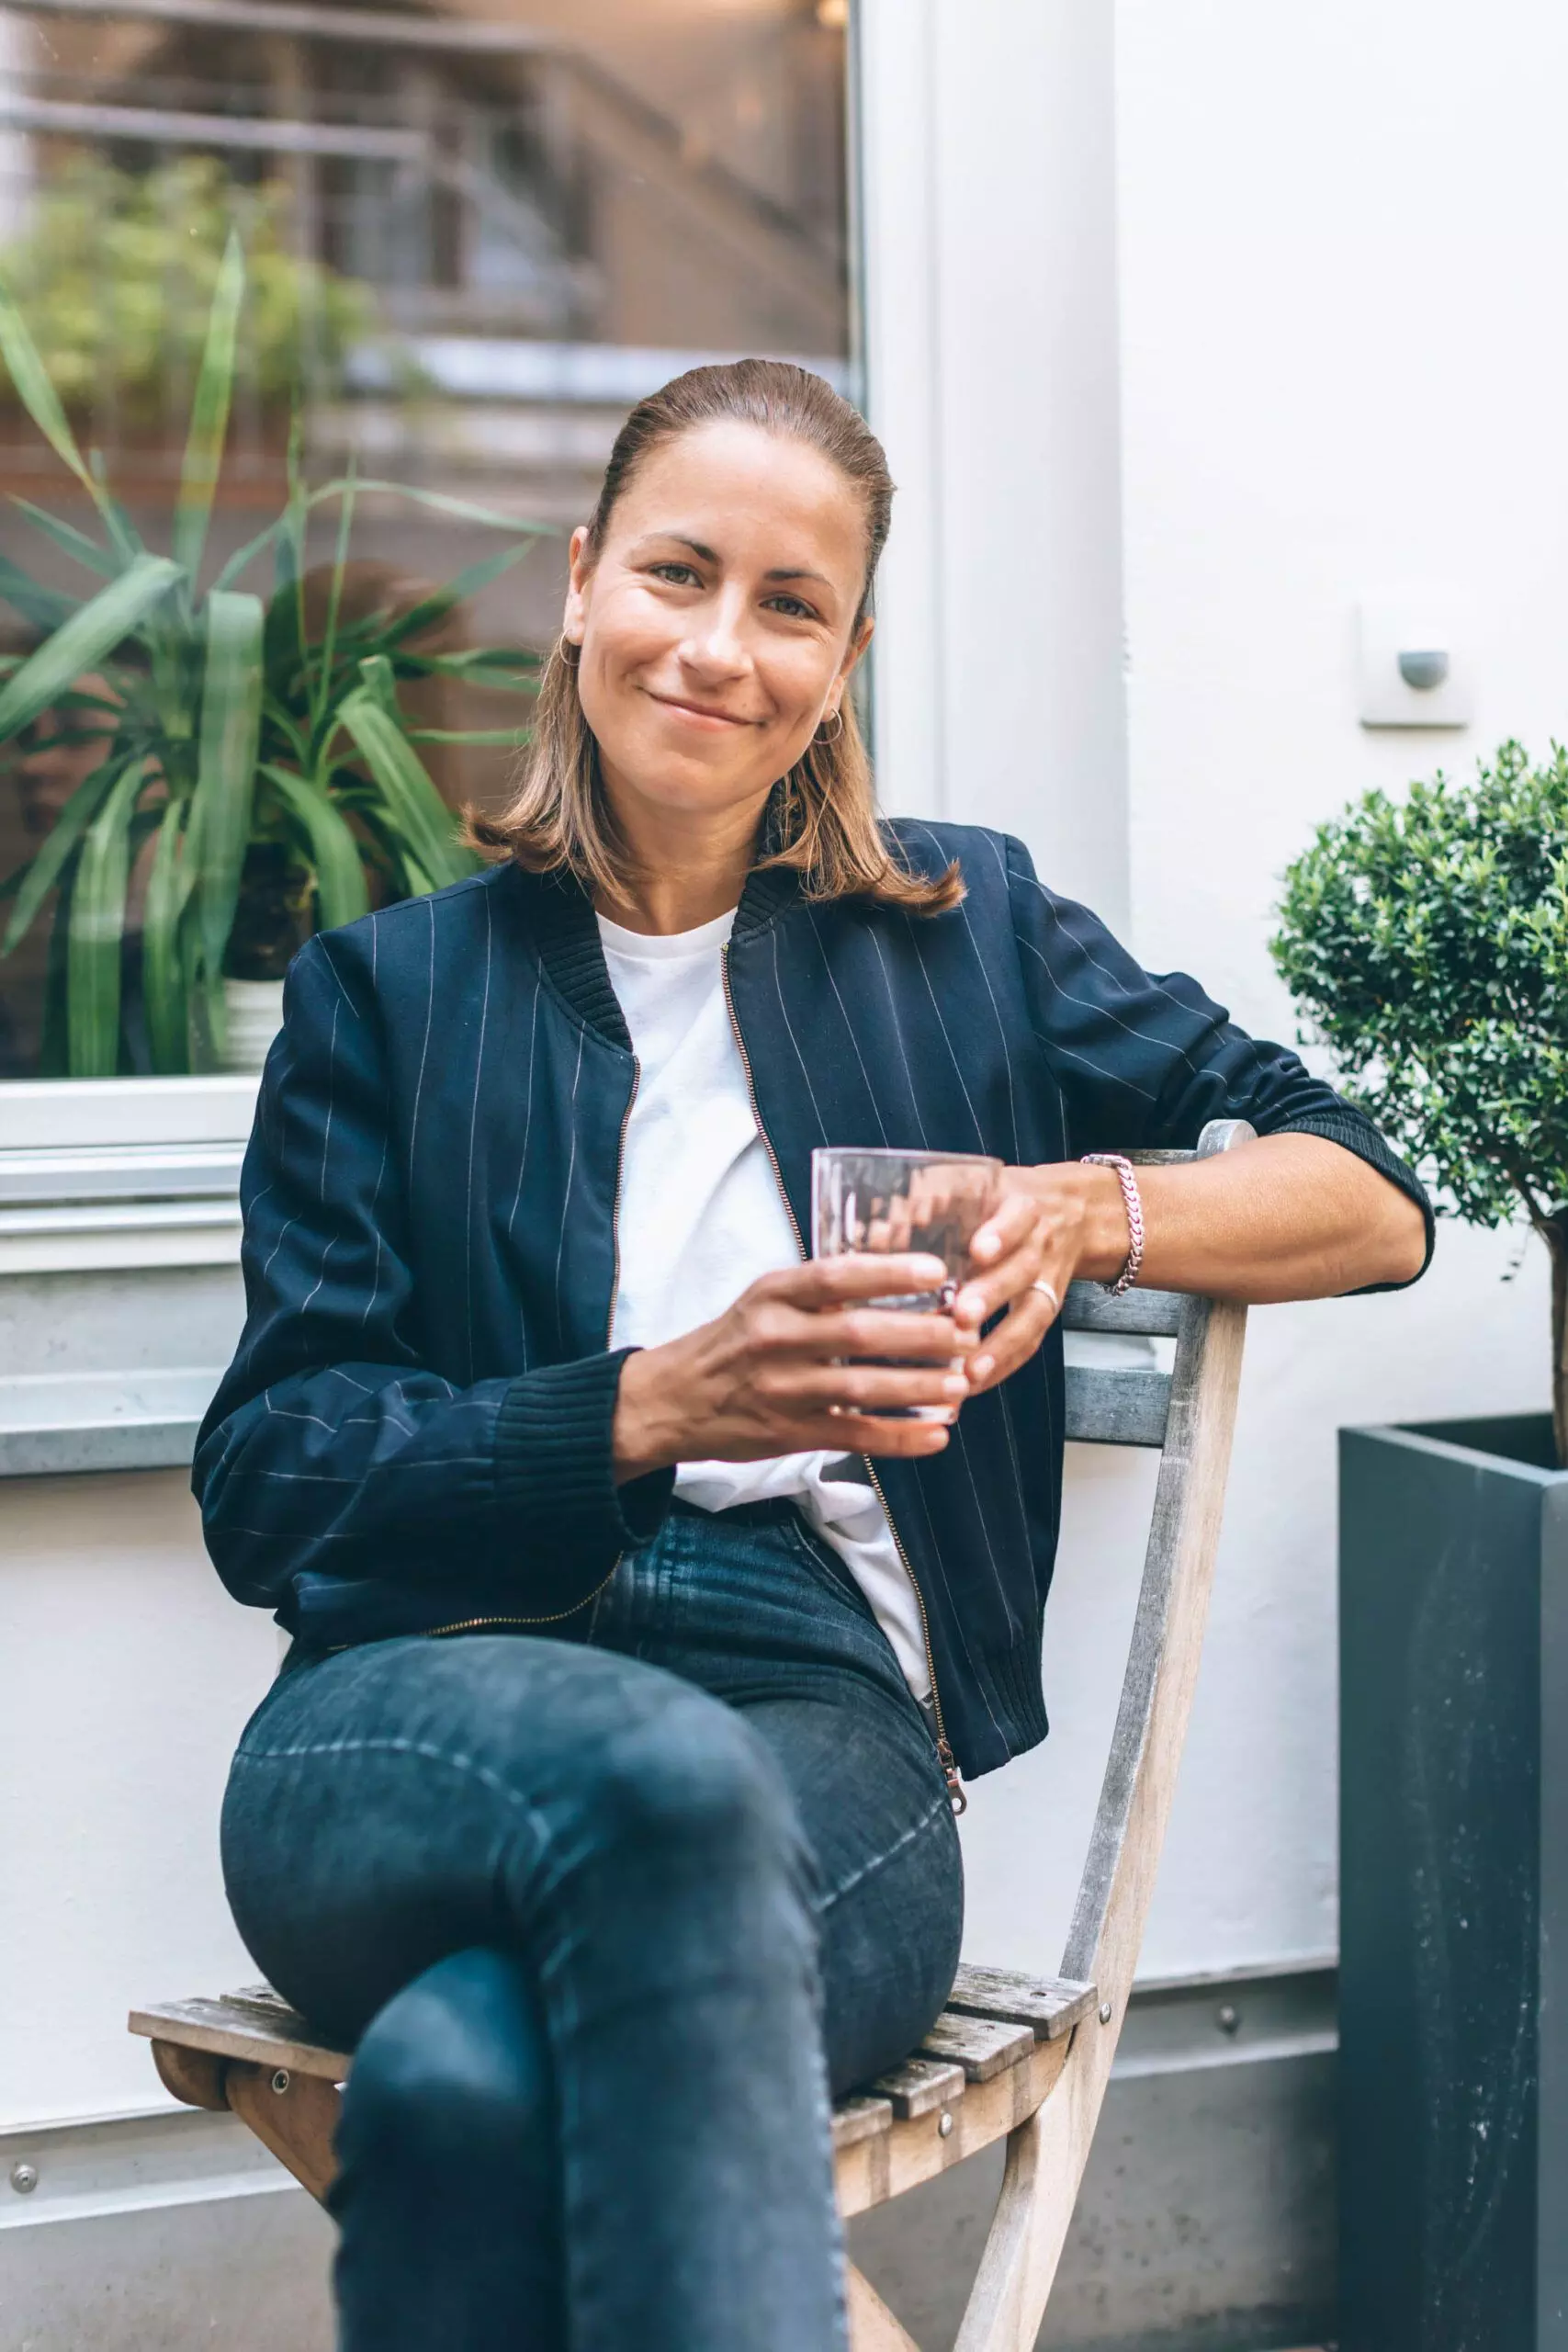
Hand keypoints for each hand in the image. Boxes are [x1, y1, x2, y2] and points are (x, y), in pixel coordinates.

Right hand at [613, 1255, 978, 1479]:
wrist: (672, 1400)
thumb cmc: (734, 1342)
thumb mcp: (765, 1300)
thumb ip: (821, 1292)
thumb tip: (901, 1276)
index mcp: (773, 1295)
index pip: (836, 1275)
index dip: (889, 1272)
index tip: (937, 1269)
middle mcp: (776, 1338)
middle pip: (860, 1334)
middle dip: (922, 1335)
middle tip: (967, 1333)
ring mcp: (783, 1390)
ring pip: (862, 1389)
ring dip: (919, 1387)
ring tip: (962, 1383)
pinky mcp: (788, 1434)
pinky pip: (855, 1437)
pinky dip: (901, 1438)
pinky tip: (937, 1434)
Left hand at [952, 1163, 1125, 1394]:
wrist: (1073, 1211)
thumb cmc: (1002, 1198)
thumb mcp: (979, 1183)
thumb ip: (934, 1197)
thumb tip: (877, 1228)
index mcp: (1023, 1206)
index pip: (1018, 1217)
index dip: (1001, 1233)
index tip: (978, 1251)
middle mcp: (1041, 1245)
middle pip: (1023, 1270)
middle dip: (993, 1294)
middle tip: (962, 1316)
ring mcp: (1048, 1281)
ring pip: (1031, 1313)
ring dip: (1000, 1345)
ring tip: (968, 1371)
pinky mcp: (1047, 1310)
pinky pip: (1031, 1342)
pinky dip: (1003, 1366)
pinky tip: (973, 1384)